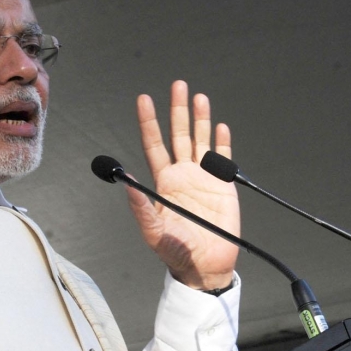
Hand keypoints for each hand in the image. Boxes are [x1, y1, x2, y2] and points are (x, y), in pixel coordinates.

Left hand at [128, 81, 239, 290]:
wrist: (206, 265)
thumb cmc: (176, 252)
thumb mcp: (153, 232)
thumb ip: (141, 208)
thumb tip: (127, 183)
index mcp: (163, 182)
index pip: (154, 145)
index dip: (149, 123)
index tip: (144, 100)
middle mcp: (182, 174)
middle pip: (179, 134)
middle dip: (177, 110)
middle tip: (178, 85)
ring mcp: (203, 178)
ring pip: (201, 141)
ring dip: (200, 119)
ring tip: (199, 97)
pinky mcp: (223, 186)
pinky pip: (223, 159)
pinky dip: (222, 143)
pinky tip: (221, 127)